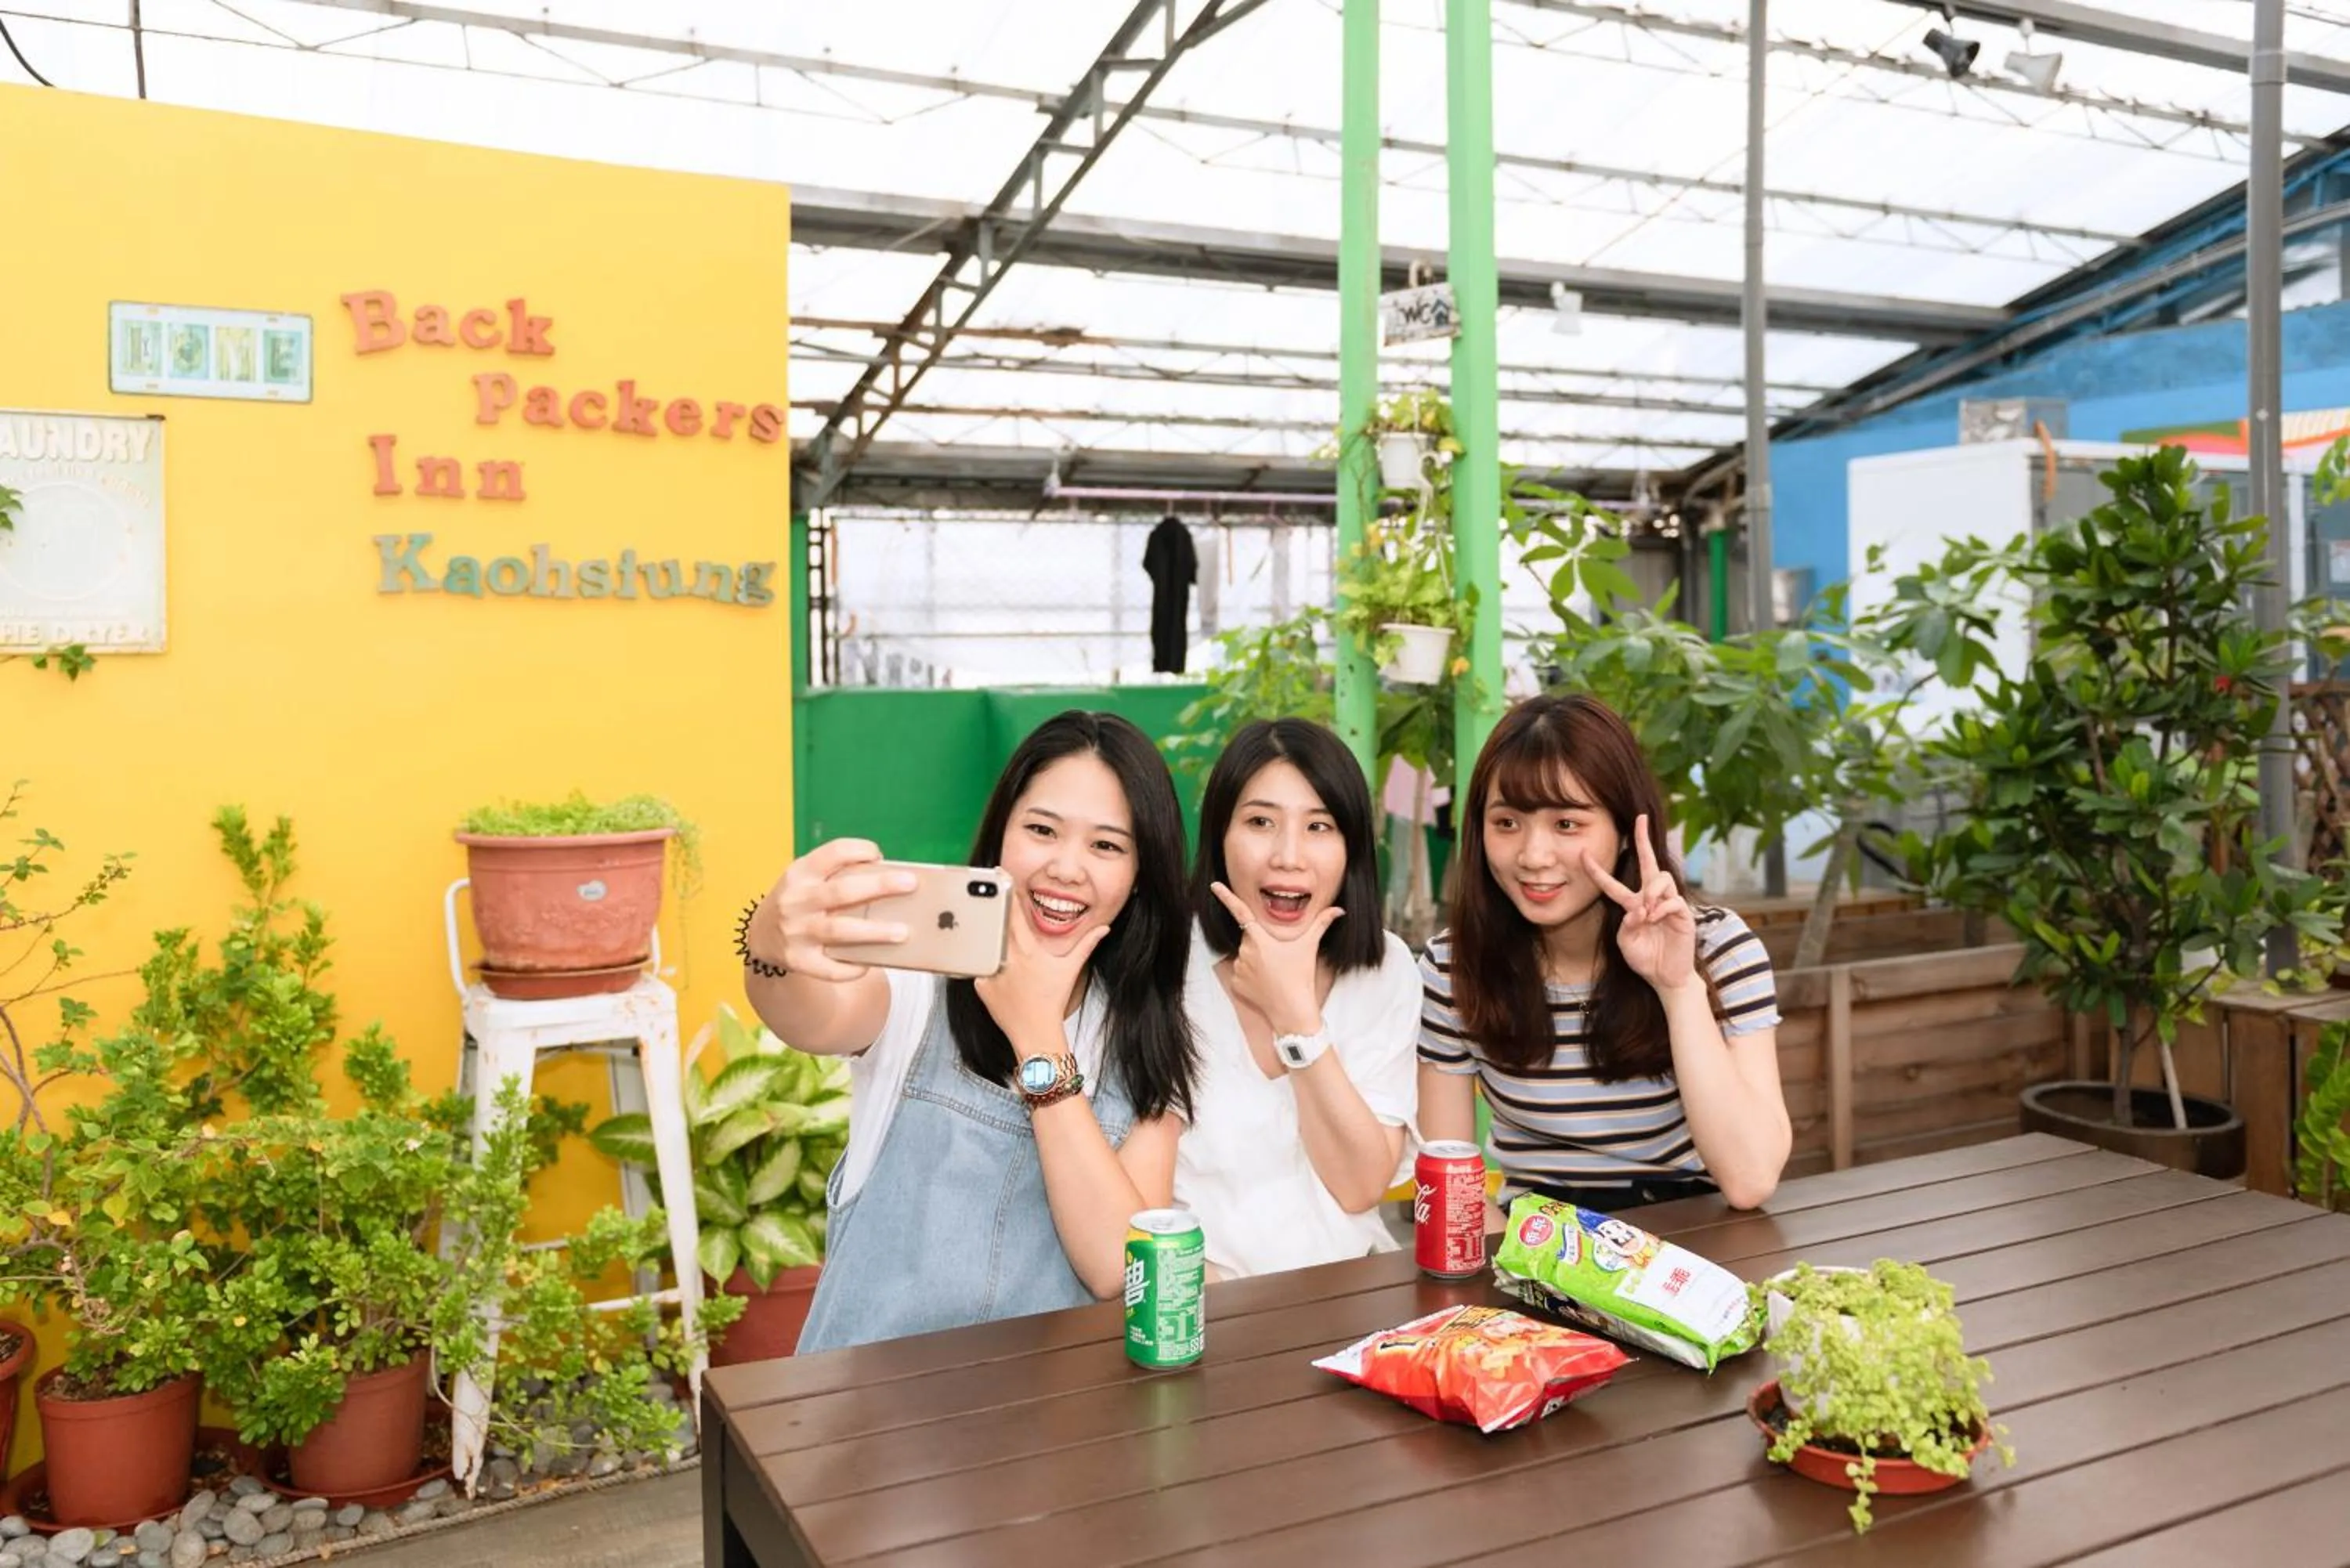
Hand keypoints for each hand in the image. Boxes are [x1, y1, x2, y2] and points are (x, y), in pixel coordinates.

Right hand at [757, 839, 917, 982]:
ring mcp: (796, 932)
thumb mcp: (807, 879)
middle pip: (842, 891)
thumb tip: (890, 879)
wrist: (759, 935)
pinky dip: (852, 967)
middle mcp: (796, 900)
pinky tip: (870, 963)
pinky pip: (830, 968)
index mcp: (800, 873)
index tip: (879, 856)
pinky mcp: (798, 960)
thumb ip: (837, 875)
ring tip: (903, 932)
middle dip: (879, 886)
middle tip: (911, 884)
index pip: (833, 853)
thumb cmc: (799, 901)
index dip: (859, 850)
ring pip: (839, 930)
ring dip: (874, 931)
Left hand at [975, 899, 1108, 1047]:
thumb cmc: (1053, 999)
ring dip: (986, 938)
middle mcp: (1009, 958)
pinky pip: (980, 967)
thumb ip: (1087, 945)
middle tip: (988, 897)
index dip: (1009, 896)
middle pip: (996, 926)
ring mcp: (993, 972)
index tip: (1003, 879)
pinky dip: (985, 966)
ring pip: (984, 946)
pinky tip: (995, 971)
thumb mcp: (1070, 969)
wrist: (1035, 1031)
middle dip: (994, 912)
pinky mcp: (981, 985)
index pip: (1015, 915)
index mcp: (1029, 950)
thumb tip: (1104, 929)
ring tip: (987, 936)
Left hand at [1209, 882, 1340, 1037]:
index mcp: (1260, 939)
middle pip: (1250, 938)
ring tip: (1274, 973)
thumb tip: (1338, 909)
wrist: (1292, 1010)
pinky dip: (1251, 976)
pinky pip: (1241, 973)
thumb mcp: (1310, 947)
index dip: (1226, 897)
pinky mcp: (1236, 984)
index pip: (1240, 912)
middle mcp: (1245, 952)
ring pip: (1245, 956)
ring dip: (1256, 960)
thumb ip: (1322, 924)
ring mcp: (1238, 969)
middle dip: (1261, 943)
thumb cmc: (1301, 976)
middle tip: (1279, 957)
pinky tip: (1265, 983)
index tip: (1215, 886)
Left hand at [1582, 814, 1696, 993]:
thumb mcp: (1626, 944)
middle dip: (1643, 840)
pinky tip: (1655, 918)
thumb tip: (1638, 909)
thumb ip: (1626, 927)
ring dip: (1651, 890)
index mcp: (1632, 905)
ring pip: (1661, 878)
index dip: (1597, 870)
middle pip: (1648, 862)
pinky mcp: (1683, 913)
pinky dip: (1661, 907)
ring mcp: (1668, 903)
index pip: (1612, 884)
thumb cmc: (1645, 959)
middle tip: (1641, 818)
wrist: (1666, 977)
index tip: (1583, 853)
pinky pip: (1672, 899)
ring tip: (1647, 911)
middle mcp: (1650, 899)